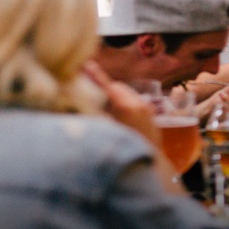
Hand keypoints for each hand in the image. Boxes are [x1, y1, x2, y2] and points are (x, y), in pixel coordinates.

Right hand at [83, 61, 184, 195]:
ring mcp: (147, 108)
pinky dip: (125, 104)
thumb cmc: (123, 149)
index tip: (85, 64)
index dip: (94, 75)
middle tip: (94, 95)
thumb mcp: (105, 131)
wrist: (149, 165)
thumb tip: (77, 104)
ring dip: (116, 97)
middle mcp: (138, 104)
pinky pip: (135, 102)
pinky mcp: (151, 114)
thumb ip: (93, 115)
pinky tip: (120, 119)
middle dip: (105, 89)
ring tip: (108, 111)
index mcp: (125, 107)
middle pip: (117, 87)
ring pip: (126, 94)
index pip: (107, 85)